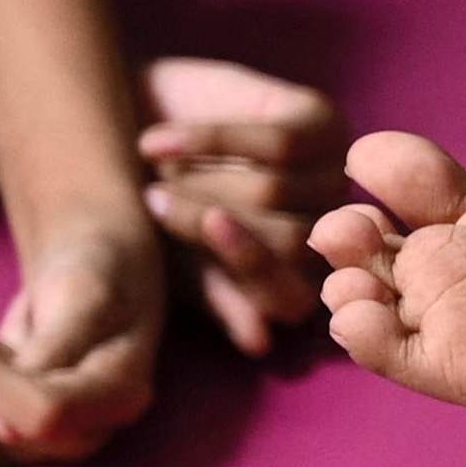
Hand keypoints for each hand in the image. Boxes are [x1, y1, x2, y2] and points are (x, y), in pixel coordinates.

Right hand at [134, 52, 342, 354]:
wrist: (131, 122)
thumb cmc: (156, 201)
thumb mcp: (176, 257)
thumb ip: (219, 294)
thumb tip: (260, 344)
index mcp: (304, 278)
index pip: (293, 297)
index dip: (243, 273)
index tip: (187, 259)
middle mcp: (331, 231)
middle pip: (289, 243)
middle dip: (209, 225)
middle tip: (152, 203)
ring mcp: (334, 175)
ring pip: (278, 192)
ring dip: (203, 183)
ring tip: (151, 169)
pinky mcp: (324, 122)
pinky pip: (278, 141)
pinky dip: (209, 142)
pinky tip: (155, 143)